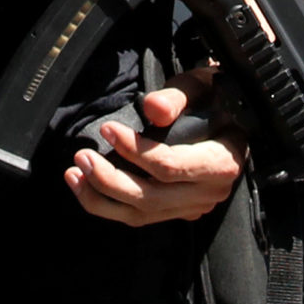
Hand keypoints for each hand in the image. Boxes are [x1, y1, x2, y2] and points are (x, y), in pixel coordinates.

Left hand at [64, 69, 245, 226]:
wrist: (230, 119)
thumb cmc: (215, 99)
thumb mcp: (202, 86)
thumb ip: (178, 96)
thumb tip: (153, 108)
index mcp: (222, 162)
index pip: (170, 167)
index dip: (135, 151)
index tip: (108, 129)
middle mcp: (209, 192)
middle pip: (151, 197)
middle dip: (110, 178)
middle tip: (82, 156)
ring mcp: (193, 207)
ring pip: (140, 213)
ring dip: (101, 196)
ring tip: (74, 172)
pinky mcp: (176, 212)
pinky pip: (138, 216)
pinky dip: (107, 205)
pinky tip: (85, 185)